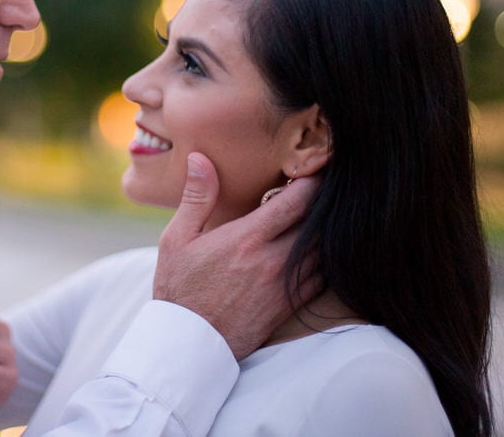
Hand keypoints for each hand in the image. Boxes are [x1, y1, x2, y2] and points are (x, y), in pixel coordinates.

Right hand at [153, 152, 319, 359]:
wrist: (189, 344)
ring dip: (326, 228)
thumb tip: (200, 159)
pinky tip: (319, 247)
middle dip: (324, 200)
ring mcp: (285, 284)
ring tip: (325, 212)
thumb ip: (196, 197)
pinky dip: (326, 257)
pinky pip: (322, 276)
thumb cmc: (179, 289)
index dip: (313, 179)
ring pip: (323, 249)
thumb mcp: (176, 239)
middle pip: (317, 222)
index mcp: (247, 238)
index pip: (297, 201)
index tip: (315, 164)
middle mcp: (273, 260)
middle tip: (325, 184)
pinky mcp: (289, 304)